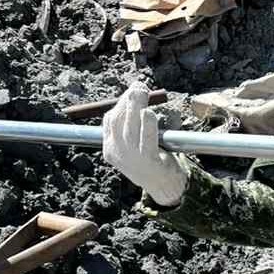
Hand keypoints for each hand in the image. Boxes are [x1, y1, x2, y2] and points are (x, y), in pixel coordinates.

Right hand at [102, 83, 187, 205]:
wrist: (164, 186)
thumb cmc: (152, 160)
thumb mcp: (136, 145)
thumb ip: (134, 126)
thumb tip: (138, 98)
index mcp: (111, 149)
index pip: (110, 121)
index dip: (120, 103)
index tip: (131, 91)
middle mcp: (118, 153)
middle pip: (118, 120)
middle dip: (127, 100)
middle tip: (139, 86)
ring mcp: (132, 158)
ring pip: (131, 127)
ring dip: (137, 107)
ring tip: (143, 93)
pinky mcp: (149, 161)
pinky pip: (147, 138)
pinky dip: (148, 123)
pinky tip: (150, 113)